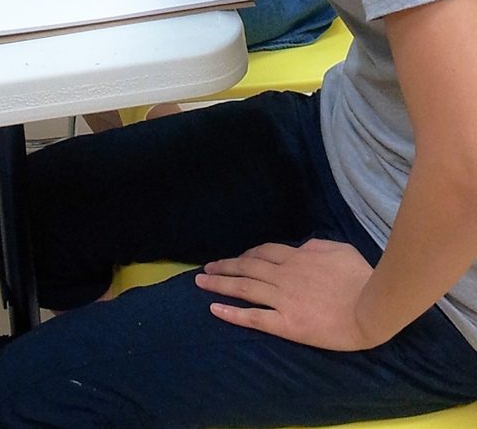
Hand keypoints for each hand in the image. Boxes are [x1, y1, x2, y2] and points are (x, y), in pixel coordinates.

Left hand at [195, 239, 377, 350]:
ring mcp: (283, 299)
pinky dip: (231, 313)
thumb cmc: (361, 278)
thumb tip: (302, 247)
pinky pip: (253, 317)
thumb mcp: (340, 250)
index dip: (247, 254)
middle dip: (224, 267)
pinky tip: (215, 309)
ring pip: (244, 288)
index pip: (264, 252)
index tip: (236, 258)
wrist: (370, 307)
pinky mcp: (286, 324)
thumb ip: (317, 246)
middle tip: (206, 269)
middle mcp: (284, 275)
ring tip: (201, 283)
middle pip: (247, 267)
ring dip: (220, 284)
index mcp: (298, 257)